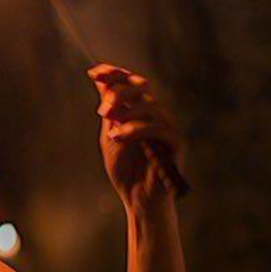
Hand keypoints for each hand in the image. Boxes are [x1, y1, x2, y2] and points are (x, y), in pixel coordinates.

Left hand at [88, 64, 183, 209]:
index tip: (94, 72)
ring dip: (126, 113)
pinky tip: (118, 138)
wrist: (139, 199)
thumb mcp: (111, 136)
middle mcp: (156, 114)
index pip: (131, 83)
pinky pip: (158, 127)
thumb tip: (99, 81)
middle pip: (142, 86)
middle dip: (119, 92)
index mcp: (140, 111)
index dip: (114, 74)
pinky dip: (134, 130)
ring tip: (110, 129)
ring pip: (149, 105)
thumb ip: (109, 111)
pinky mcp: (176, 141)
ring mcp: (168, 126)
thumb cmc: (126, 171)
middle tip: (101, 110)